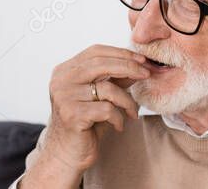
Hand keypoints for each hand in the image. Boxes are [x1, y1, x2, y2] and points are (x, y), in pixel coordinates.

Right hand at [41, 45, 148, 171]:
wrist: (67, 155)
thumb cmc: (85, 125)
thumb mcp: (101, 97)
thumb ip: (114, 79)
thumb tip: (138, 64)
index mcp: (64, 71)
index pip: (95, 52)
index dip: (120, 53)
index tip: (141, 60)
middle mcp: (61, 81)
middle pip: (101, 64)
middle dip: (129, 68)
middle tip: (146, 75)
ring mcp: (65, 97)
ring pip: (108, 88)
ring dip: (127, 101)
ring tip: (132, 113)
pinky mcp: (72, 115)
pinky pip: (107, 109)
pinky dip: (119, 118)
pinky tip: (118, 126)